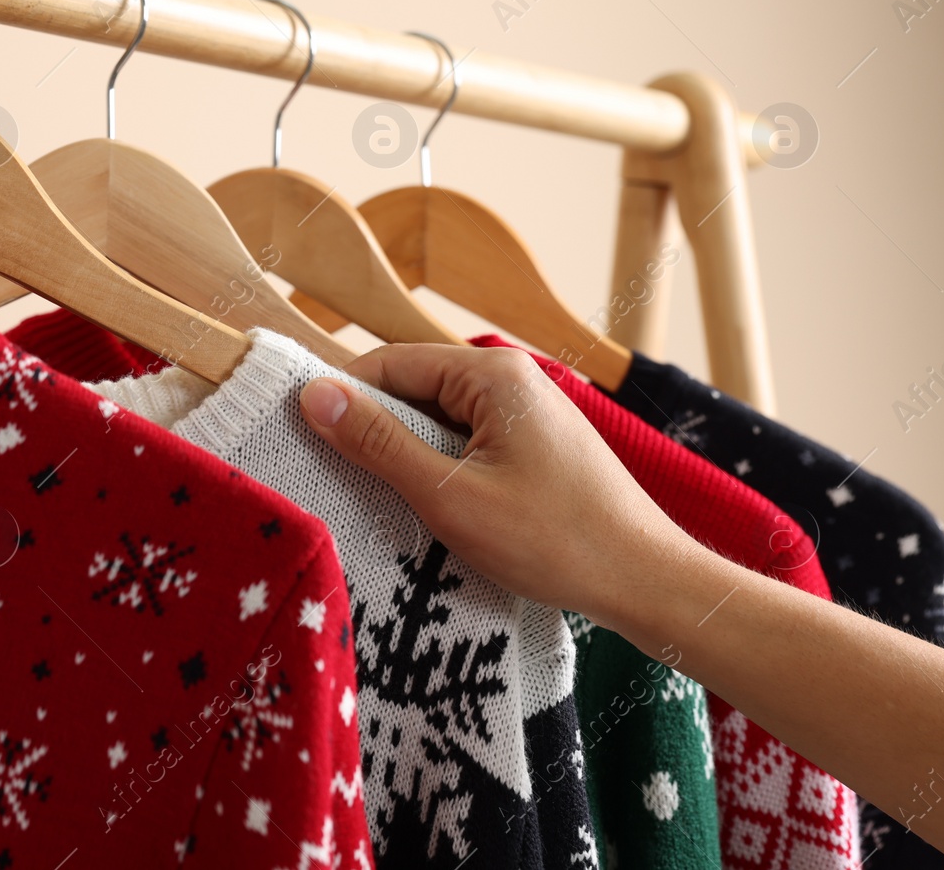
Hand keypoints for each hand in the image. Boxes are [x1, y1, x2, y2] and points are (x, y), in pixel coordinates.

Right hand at [299, 343, 699, 626]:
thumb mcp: (449, 495)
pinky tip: (426, 507)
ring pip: (439, 420)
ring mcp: (528, 413)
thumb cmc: (554, 540)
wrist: (646, 581)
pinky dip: (439, 468)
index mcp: (493, 375)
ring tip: (376, 496)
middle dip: (373, 428)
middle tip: (331, 474)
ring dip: (406, 454)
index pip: (390, 363)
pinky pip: (467, 442)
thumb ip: (378, 442)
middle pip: (414, 389)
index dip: (341, 396)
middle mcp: (512, 380)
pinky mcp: (535, 446)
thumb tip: (315, 395)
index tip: (297, 433)